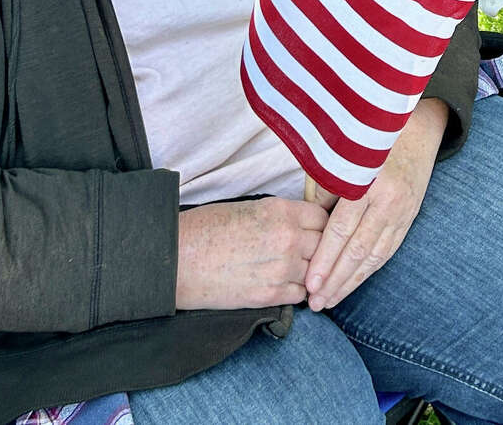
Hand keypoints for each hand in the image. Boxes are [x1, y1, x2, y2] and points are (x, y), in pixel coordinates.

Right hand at [175, 196, 329, 309]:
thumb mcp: (251, 207)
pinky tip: (283, 285)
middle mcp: (288, 238)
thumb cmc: (208, 228)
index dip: (320, 225)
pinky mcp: (269, 295)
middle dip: (318, 249)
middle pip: (324, 244)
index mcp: (282, 211)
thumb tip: (303, 223)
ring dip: (308, 272)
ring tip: (294, 270)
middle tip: (307, 252)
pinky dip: (296, 291)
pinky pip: (300, 294)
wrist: (177, 260)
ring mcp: (281, 269)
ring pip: (315, 271)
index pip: (323, 217)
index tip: (315, 231)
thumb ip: (283, 215)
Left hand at [304, 98, 447, 309]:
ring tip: (331, 300)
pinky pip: (388, 250)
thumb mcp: (346, 155)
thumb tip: (310, 224)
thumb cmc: (375, 141)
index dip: (324, 259)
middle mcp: (388, 200)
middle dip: (335, 280)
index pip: (341, 230)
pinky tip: (355, 282)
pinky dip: (370, 269)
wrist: (420, 131)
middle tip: (316, 303)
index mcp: (368, 183)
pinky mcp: (410, 217)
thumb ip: (327, 188)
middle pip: (357, 250)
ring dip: (351, 282)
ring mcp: (402, 211)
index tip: (309, 283)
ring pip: (374, 256)